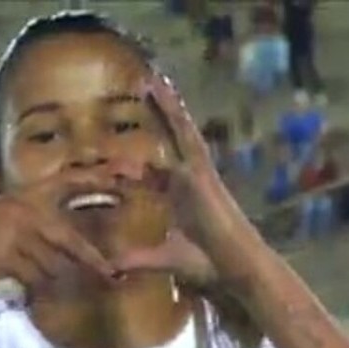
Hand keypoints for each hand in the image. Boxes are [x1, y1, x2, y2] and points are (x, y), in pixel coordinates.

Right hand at [0, 168, 118, 289]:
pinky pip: (37, 279)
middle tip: (116, 276)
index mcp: (28, 195)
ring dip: (64, 285)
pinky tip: (39, 301)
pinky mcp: (8, 255)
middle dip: (95, 261)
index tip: (132, 175)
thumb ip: (33, 223)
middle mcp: (27, 209)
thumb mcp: (3, 218)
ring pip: (56, 264)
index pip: (72, 181)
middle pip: (71, 239)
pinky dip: (41, 293)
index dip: (102, 178)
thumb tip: (63, 239)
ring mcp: (18, 232)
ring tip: (70, 299)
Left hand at [111, 75, 263, 289]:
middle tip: (141, 95)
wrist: (236, 267)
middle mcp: (187, 181)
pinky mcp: (203, 171)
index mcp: (179, 201)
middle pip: (166, 144)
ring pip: (179, 132)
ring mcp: (197, 173)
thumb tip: (112, 266)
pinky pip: (187, 136)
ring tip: (152, 80)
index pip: (151, 178)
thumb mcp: (163, 259)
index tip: (113, 166)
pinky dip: (177, 115)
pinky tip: (166, 93)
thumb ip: (137, 258)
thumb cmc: (208, 265)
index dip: (132, 171)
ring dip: (166, 107)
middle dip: (155, 121)